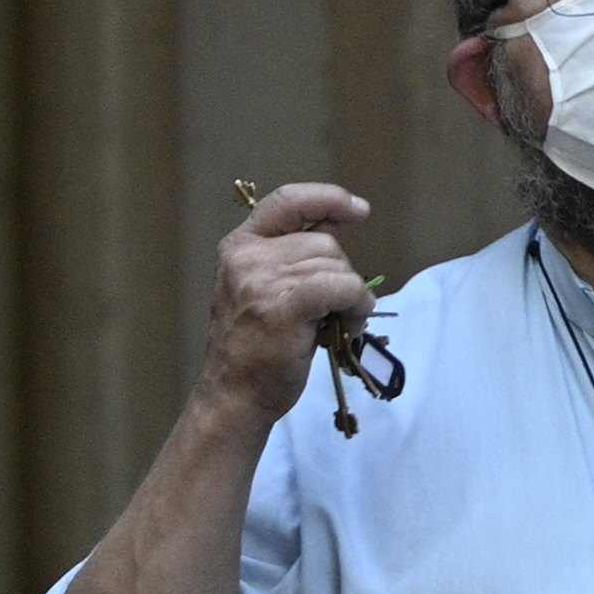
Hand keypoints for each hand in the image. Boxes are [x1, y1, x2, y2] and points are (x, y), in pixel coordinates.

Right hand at [197, 183, 378, 429]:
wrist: (235, 395)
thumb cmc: (255, 348)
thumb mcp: (266, 289)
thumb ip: (295, 256)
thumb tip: (340, 224)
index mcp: (240, 245)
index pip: (288, 201)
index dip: (328, 198)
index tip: (358, 210)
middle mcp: (248, 256)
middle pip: (323, 241)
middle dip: (342, 273)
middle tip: (337, 310)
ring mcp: (263, 279)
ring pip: (337, 266)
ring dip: (352, 296)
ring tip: (338, 324)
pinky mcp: (286, 305)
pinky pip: (342, 287)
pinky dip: (357, 304)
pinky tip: (350, 325)